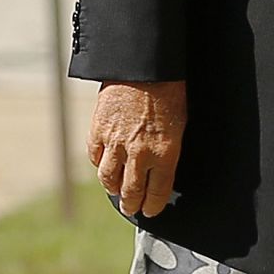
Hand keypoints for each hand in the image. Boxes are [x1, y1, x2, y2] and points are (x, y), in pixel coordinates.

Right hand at [88, 79, 186, 217]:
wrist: (143, 63)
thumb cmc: (167, 88)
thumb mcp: (179, 121)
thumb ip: (168, 148)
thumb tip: (162, 165)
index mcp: (165, 152)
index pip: (157, 192)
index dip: (153, 205)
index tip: (151, 209)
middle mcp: (139, 153)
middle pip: (131, 192)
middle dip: (131, 204)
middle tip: (131, 207)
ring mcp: (116, 143)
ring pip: (108, 179)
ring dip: (112, 188)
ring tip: (115, 190)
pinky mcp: (98, 130)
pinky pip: (94, 156)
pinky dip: (98, 162)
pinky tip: (103, 163)